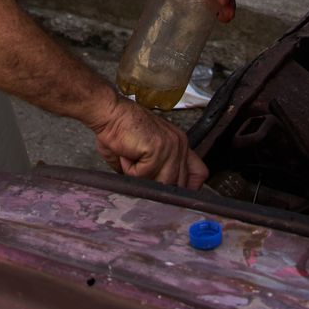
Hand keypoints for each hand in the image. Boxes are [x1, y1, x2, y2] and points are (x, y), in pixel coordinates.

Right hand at [90, 93, 207, 187]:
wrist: (109, 113)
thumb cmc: (120, 130)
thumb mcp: (143, 155)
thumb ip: (155, 173)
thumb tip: (156, 195)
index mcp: (179, 144)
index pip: (199, 173)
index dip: (187, 187)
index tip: (169, 193)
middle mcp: (180, 144)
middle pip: (180, 184)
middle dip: (156, 185)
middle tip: (137, 170)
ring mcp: (171, 146)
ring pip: (162, 183)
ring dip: (140, 177)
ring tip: (130, 160)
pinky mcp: (158, 148)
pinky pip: (145, 175)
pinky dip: (130, 170)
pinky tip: (126, 154)